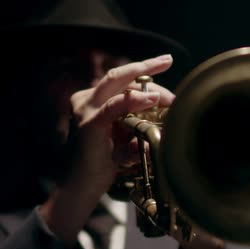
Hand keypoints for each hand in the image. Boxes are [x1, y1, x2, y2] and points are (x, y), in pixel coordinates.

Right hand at [40, 54, 175, 245]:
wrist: (81, 188)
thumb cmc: (101, 165)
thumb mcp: (122, 139)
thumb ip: (135, 124)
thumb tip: (160, 114)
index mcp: (93, 102)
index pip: (121, 82)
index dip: (145, 78)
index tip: (166, 73)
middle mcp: (86, 100)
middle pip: (119, 75)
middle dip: (146, 66)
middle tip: (167, 60)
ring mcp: (85, 110)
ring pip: (117, 83)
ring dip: (146, 84)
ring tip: (167, 93)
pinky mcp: (89, 124)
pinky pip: (114, 106)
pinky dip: (134, 100)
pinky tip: (151, 99)